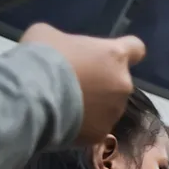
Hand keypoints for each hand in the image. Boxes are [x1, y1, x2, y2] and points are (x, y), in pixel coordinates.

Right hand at [20, 23, 145, 144]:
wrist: (31, 97)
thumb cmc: (43, 57)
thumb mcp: (49, 35)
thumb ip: (67, 43)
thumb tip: (64, 53)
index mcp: (115, 55)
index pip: (136, 49)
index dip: (126, 51)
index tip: (110, 57)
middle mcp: (122, 83)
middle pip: (117, 81)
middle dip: (100, 82)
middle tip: (74, 83)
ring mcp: (115, 111)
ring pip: (108, 106)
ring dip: (93, 104)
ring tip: (65, 105)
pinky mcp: (102, 133)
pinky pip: (94, 126)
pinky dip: (82, 124)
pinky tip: (62, 120)